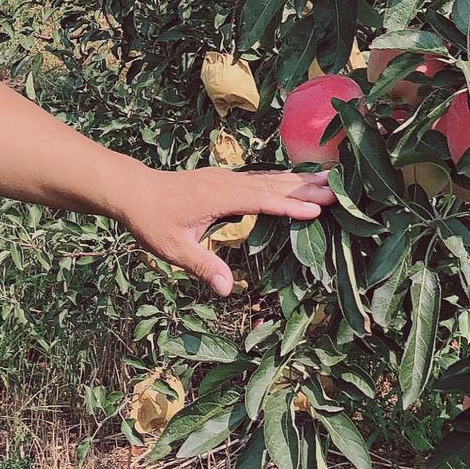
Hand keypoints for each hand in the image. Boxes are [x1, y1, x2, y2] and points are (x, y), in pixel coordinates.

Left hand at [114, 166, 334, 295]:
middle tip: (338, 190)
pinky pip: (258, 178)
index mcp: (217, 196)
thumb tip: (228, 290)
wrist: (131, 190)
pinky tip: (293, 182)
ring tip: (327, 181)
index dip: (289, 205)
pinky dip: (280, 180)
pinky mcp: (222, 179)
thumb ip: (203, 266)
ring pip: (267, 178)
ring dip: (297, 181)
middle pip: (271, 184)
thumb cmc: (151, 221)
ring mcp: (224, 178)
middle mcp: (225, 182)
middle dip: (304, 188)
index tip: (317, 209)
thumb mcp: (174, 248)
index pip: (260, 200)